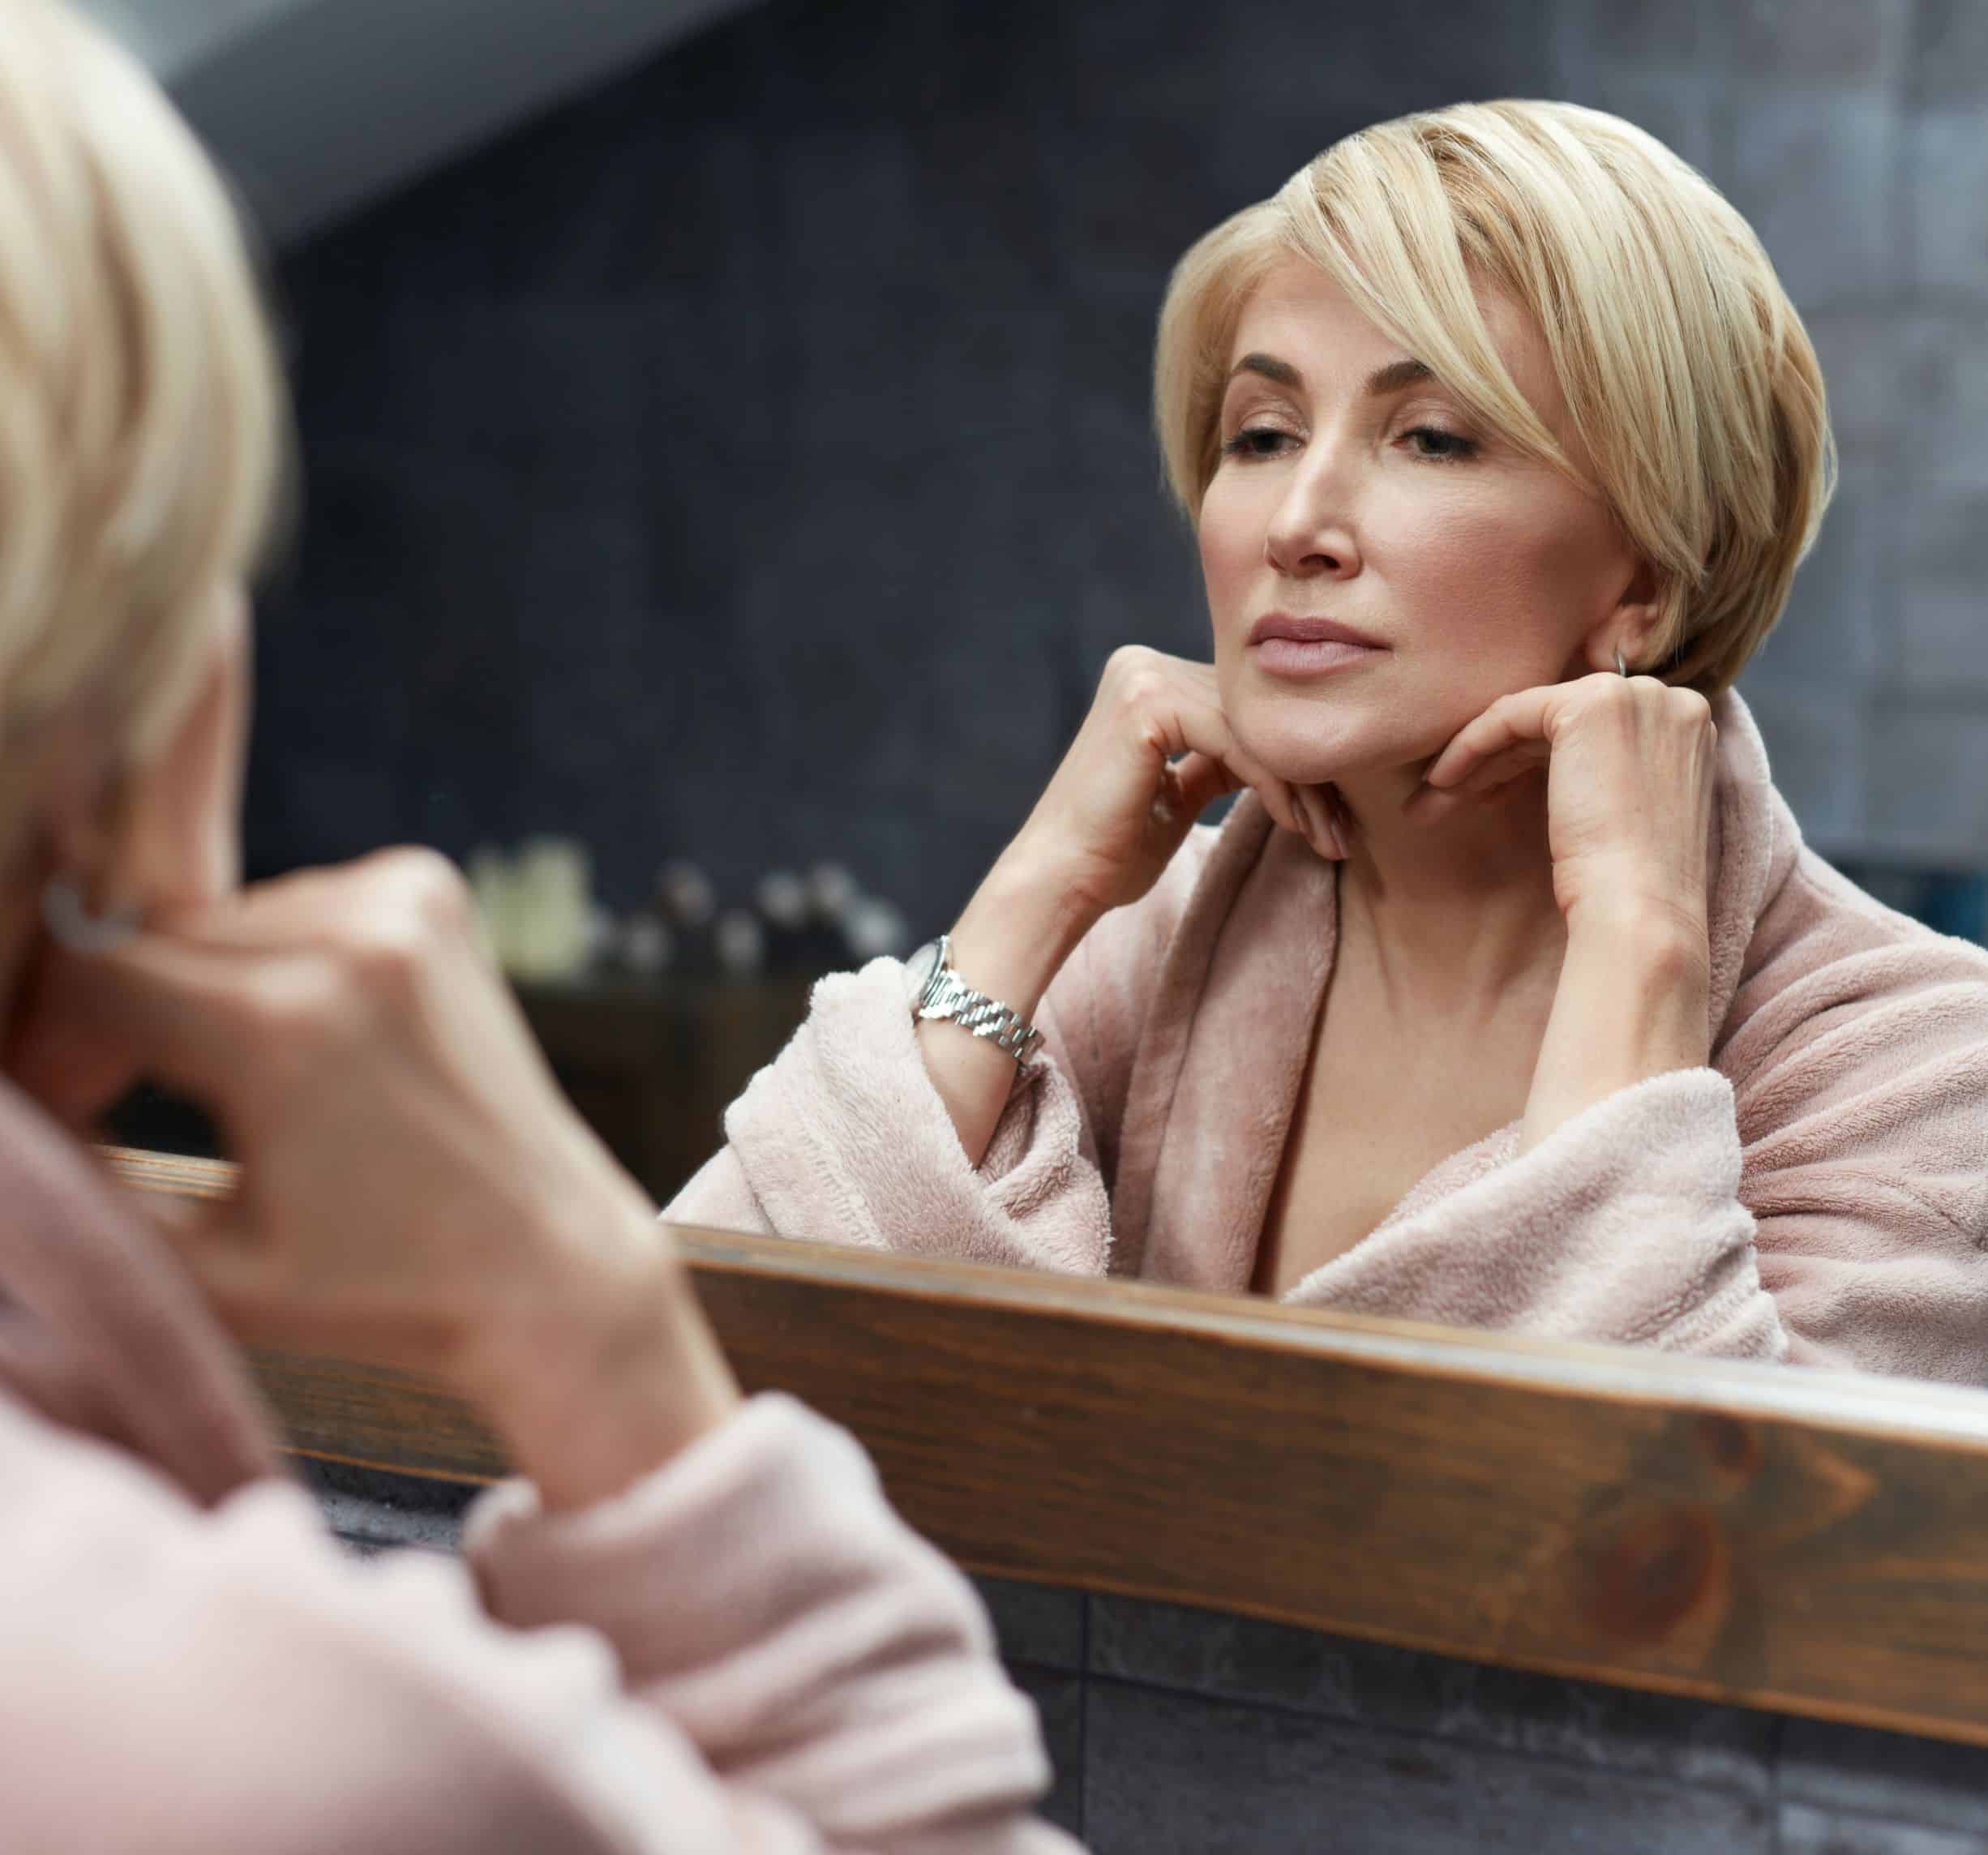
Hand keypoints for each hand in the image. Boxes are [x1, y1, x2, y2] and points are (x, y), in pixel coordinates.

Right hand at [7, 848, 737, 1506]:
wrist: (548, 1261)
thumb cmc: (377, 1289)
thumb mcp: (201, 1268)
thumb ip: (77, 1185)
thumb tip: (15, 1125)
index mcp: (285, 1024)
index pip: (85, 977)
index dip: (49, 1048)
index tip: (67, 1112)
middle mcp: (351, 939)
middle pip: (146, 942)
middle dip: (109, 1021)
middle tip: (112, 1103)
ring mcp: (403, 902)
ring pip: (216, 920)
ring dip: (190, 990)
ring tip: (216, 1085)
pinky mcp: (432, 892)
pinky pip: (292, 905)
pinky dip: (269, 961)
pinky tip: (297, 1040)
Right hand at [1012, 645, 1341, 925]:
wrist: (1062, 880)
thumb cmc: (1115, 851)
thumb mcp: (1181, 792)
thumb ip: (1220, 759)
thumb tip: (1279, 750)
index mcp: (1149, 678)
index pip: (1244, 712)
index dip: (1294, 764)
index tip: (1333, 819)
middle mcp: (1144, 664)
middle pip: (1255, 716)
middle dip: (1308, 778)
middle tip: (1344, 832)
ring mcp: (1143, 677)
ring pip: (1254, 730)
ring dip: (1302, 789)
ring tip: (1331, 838)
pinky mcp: (1148, 704)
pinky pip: (1237, 742)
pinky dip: (1274, 785)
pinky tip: (1295, 824)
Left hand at [1412, 672, 1717, 1146]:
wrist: (1639, 911)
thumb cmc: (1630, 888)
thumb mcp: (1624, 816)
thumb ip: (1608, 777)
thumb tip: (1552, 773)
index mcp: (1683, 726)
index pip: (1588, 731)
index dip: (1528, 761)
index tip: (1483, 798)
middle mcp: (1665, 698)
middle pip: (1555, 722)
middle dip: (1495, 761)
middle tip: (1443, 799)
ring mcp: (1632, 696)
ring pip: (1527, 717)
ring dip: (1474, 759)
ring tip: (1429, 802)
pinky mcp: (1589, 705)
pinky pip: (1509, 714)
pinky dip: (1468, 746)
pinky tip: (1440, 784)